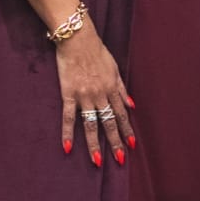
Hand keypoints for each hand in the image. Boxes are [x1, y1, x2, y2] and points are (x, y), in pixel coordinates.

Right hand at [55, 24, 135, 167]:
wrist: (78, 40)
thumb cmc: (97, 52)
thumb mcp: (115, 69)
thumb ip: (121, 89)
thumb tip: (132, 106)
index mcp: (112, 88)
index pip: (121, 114)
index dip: (126, 130)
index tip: (131, 145)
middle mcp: (100, 94)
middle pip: (109, 122)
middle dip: (115, 142)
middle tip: (119, 160)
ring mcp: (84, 96)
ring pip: (91, 124)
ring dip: (95, 143)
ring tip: (98, 161)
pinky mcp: (68, 95)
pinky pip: (68, 117)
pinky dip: (67, 133)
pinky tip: (67, 147)